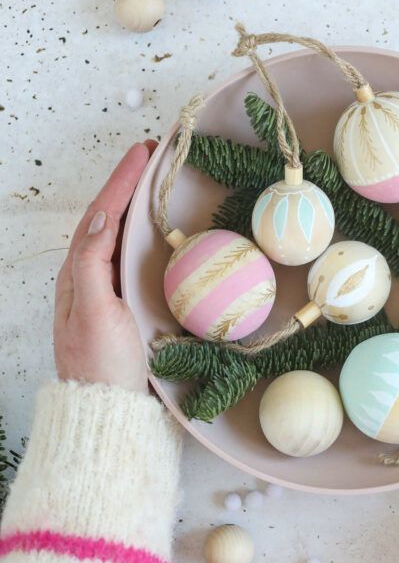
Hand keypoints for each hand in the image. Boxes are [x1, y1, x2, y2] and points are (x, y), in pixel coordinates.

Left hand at [54, 141, 155, 392]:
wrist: (108, 410)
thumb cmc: (103, 365)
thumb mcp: (95, 311)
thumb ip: (93, 262)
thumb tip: (103, 215)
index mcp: (79, 275)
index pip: (100, 216)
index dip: (120, 182)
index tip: (142, 153)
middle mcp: (89, 277)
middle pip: (106, 219)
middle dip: (126, 185)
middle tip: (151, 157)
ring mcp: (106, 291)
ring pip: (117, 237)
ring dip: (133, 206)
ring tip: (153, 183)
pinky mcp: (124, 305)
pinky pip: (129, 257)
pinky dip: (141, 235)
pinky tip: (155, 231)